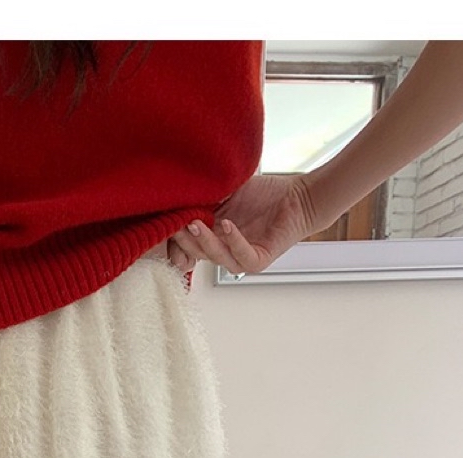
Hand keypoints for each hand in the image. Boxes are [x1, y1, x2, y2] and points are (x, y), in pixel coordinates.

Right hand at [167, 171, 321, 276]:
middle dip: (184, 239)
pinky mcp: (259, 260)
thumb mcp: (226, 193)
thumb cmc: (265, 195)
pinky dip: (233, 241)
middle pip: (196, 253)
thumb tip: (174, 195)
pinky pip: (242, 256)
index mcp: (212, 239)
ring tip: (195, 224)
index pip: (185, 246)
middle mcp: (223, 252)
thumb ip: (204, 197)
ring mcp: (240, 258)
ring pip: (216, 257)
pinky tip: (227, 225)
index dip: (173, 239)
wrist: (298, 198)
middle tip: (174, 223)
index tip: (163, 225)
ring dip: (205, 241)